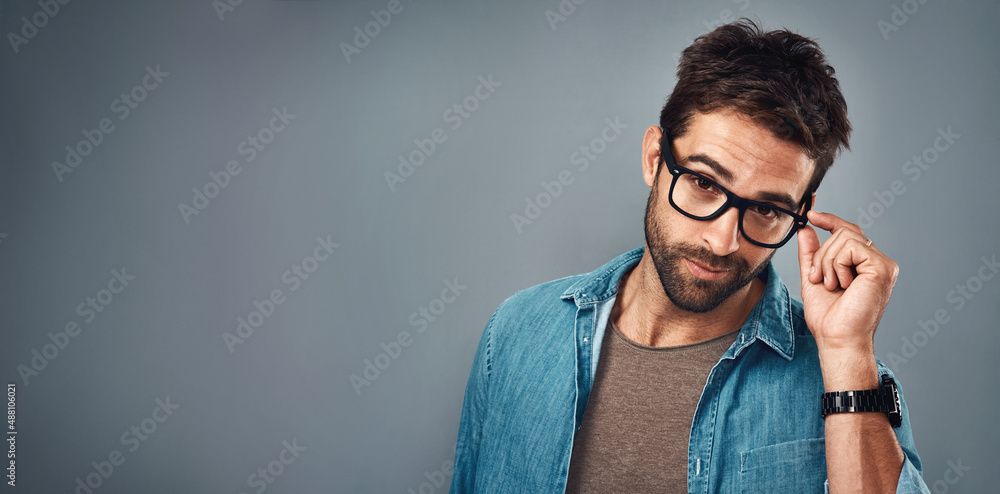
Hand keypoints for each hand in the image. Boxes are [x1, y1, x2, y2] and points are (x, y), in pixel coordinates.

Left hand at [796, 210, 898, 353]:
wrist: (837, 338)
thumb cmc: (828, 316)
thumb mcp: (813, 278)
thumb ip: (811, 254)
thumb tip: (805, 229)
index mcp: (865, 264)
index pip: (849, 232)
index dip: (830, 220)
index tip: (810, 215)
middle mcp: (878, 262)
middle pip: (844, 232)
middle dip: (822, 255)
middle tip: (820, 280)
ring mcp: (883, 264)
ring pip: (845, 238)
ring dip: (827, 262)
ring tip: (832, 285)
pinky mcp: (882, 267)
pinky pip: (851, 247)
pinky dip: (837, 265)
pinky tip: (842, 285)